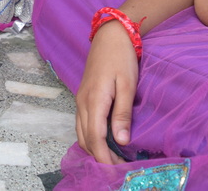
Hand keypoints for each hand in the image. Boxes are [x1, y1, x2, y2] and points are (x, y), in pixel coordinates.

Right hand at [74, 22, 138, 163]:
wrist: (110, 35)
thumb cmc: (121, 58)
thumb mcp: (127, 85)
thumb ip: (122, 113)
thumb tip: (122, 141)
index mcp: (94, 100)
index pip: (95, 138)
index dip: (104, 158)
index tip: (116, 171)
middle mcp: (82, 102)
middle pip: (85, 139)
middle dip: (99, 157)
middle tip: (118, 168)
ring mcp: (80, 99)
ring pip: (80, 132)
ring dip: (93, 148)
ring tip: (112, 158)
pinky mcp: (83, 96)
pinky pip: (81, 123)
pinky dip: (90, 137)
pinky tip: (103, 141)